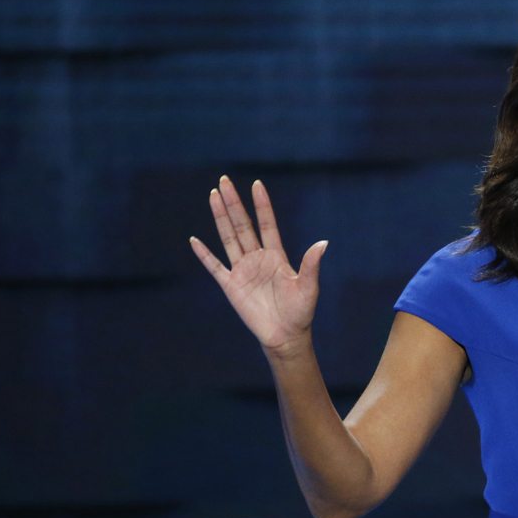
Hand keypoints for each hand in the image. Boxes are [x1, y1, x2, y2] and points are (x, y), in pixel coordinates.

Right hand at [189, 176, 327, 353]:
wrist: (285, 336)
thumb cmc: (300, 312)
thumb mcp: (309, 287)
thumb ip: (311, 264)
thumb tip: (323, 242)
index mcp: (276, 256)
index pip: (267, 224)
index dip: (262, 205)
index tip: (257, 184)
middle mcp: (257, 258)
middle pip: (243, 225)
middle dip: (234, 203)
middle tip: (224, 181)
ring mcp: (242, 270)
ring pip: (228, 238)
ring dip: (220, 217)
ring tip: (213, 195)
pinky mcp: (231, 285)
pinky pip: (214, 266)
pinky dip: (204, 254)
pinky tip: (194, 240)